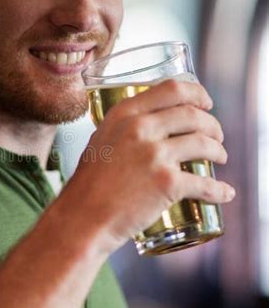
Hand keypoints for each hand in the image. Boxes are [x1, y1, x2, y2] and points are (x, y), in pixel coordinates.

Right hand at [67, 78, 234, 248]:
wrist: (82, 219)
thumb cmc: (88, 185)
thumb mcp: (100, 141)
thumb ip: (123, 129)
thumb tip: (148, 126)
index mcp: (124, 113)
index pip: (172, 89)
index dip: (197, 93)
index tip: (206, 104)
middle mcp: (140, 128)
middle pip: (192, 115)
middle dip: (213, 125)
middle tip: (217, 136)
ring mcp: (154, 154)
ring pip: (203, 143)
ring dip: (219, 151)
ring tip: (220, 158)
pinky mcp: (166, 183)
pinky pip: (204, 183)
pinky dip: (219, 190)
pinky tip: (225, 193)